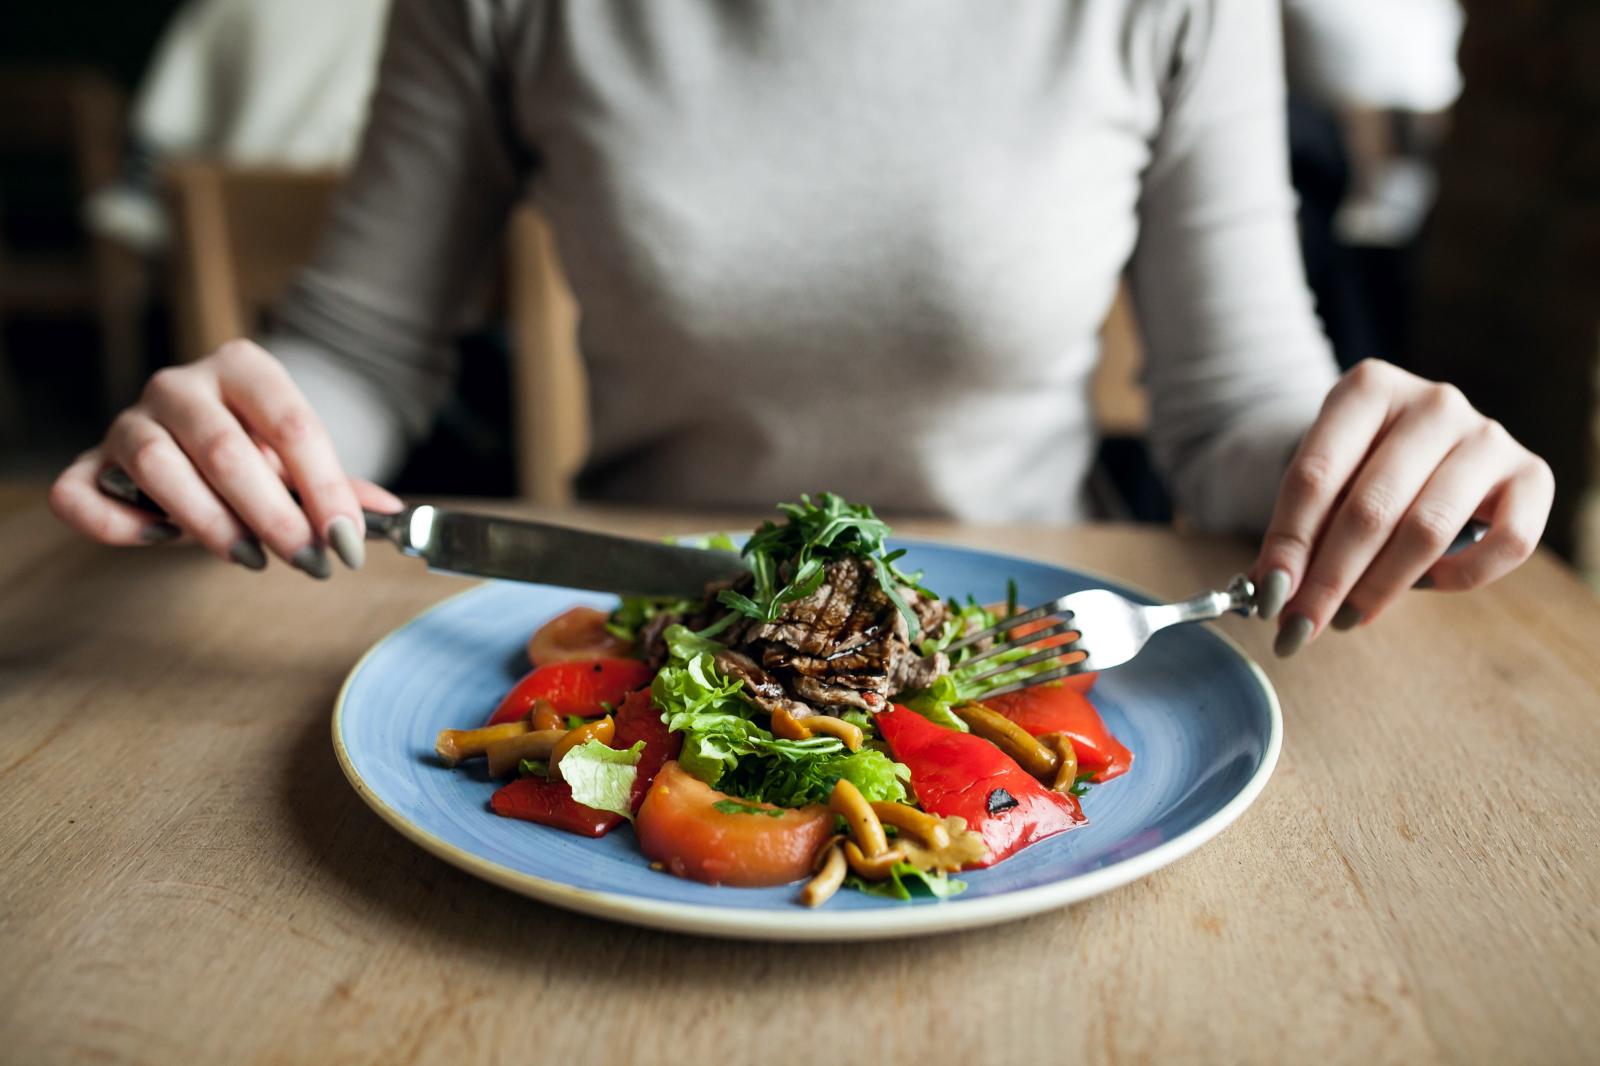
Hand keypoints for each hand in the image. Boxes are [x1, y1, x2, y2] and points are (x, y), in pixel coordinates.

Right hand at [49, 340, 401, 575]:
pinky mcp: (90, 462)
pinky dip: (117, 523)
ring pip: (155, 464)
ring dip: (208, 522)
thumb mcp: (301, 460)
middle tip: (310, 562)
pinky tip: (161, 539)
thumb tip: (389, 515)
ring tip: (251, 558)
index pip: (291, 425)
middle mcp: (179, 385)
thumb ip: (339, 487)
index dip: (324, 488)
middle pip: (225, 449)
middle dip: (274, 515)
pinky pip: (80, 493)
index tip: (349, 541)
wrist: (198, 435)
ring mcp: (129, 420)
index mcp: (243, 368)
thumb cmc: (257, 450)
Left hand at [1252, 360, 1553, 656]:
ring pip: (1427, 530)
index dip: (1288, 544)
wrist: (1428, 439)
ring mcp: (1488, 435)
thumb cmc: (1364, 465)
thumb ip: (1298, 529)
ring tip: (1346, 618)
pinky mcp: (1532, 474)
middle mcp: (1433, 403)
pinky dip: (1462, 576)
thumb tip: (1268, 591)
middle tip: (1300, 627)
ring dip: (1379, 587)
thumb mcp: (1324, 479)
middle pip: (1369, 509)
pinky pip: (1506, 543)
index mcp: (1368, 387)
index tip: (1268, 598)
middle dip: (1328, 579)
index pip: (1314, 477)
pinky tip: (1427, 584)